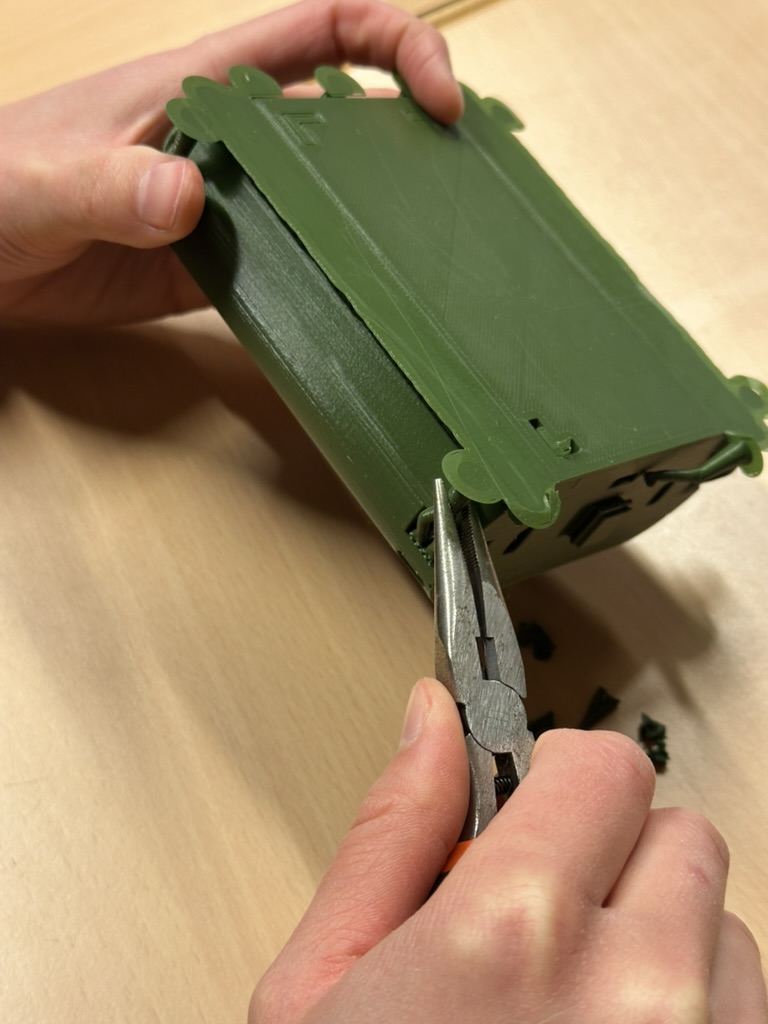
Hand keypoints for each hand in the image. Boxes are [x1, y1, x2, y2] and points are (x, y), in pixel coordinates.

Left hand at [0, 0, 461, 325]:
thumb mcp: (45, 184)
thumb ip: (112, 186)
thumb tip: (188, 196)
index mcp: (204, 89)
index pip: (320, 33)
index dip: (393, 46)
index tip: (438, 100)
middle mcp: (232, 145)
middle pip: (344, 118)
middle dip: (411, 139)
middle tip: (464, 197)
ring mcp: (229, 208)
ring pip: (326, 198)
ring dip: (379, 219)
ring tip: (432, 258)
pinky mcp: (215, 267)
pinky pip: (289, 265)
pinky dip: (328, 280)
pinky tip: (358, 306)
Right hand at [250, 678, 767, 1022]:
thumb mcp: (323, 986)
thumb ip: (391, 830)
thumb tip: (430, 720)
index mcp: (514, 933)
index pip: (605, 764)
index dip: (559, 778)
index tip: (533, 809)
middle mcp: (638, 995)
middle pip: (681, 834)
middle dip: (613, 855)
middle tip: (546, 920)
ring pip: (728, 927)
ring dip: (662, 942)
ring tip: (578, 1009)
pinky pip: (749, 1013)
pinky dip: (696, 1015)